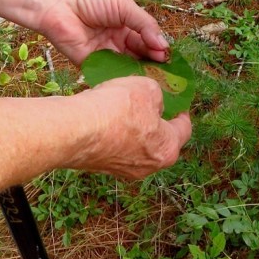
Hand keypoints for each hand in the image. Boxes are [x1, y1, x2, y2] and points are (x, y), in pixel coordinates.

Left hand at [33, 0, 169, 65]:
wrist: (58, 1)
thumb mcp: (125, 6)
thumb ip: (145, 25)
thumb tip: (164, 45)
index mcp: (124, 25)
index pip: (145, 40)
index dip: (157, 48)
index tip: (168, 58)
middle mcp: (114, 41)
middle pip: (137, 56)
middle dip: (150, 63)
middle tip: (164, 72)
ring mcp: (102, 53)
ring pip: (124, 67)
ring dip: (138, 72)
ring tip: (153, 78)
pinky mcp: (88, 64)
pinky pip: (106, 73)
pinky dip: (120, 77)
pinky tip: (133, 80)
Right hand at [68, 76, 191, 178]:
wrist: (74, 130)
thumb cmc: (117, 110)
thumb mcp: (148, 88)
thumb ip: (157, 95)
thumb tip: (152, 102)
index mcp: (167, 149)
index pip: (184, 130)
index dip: (182, 112)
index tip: (178, 104)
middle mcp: (148, 166)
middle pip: (159, 140)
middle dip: (156, 121)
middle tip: (150, 102)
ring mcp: (122, 170)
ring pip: (135, 144)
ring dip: (132, 127)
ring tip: (124, 105)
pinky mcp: (100, 166)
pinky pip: (114, 146)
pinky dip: (113, 132)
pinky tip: (105, 114)